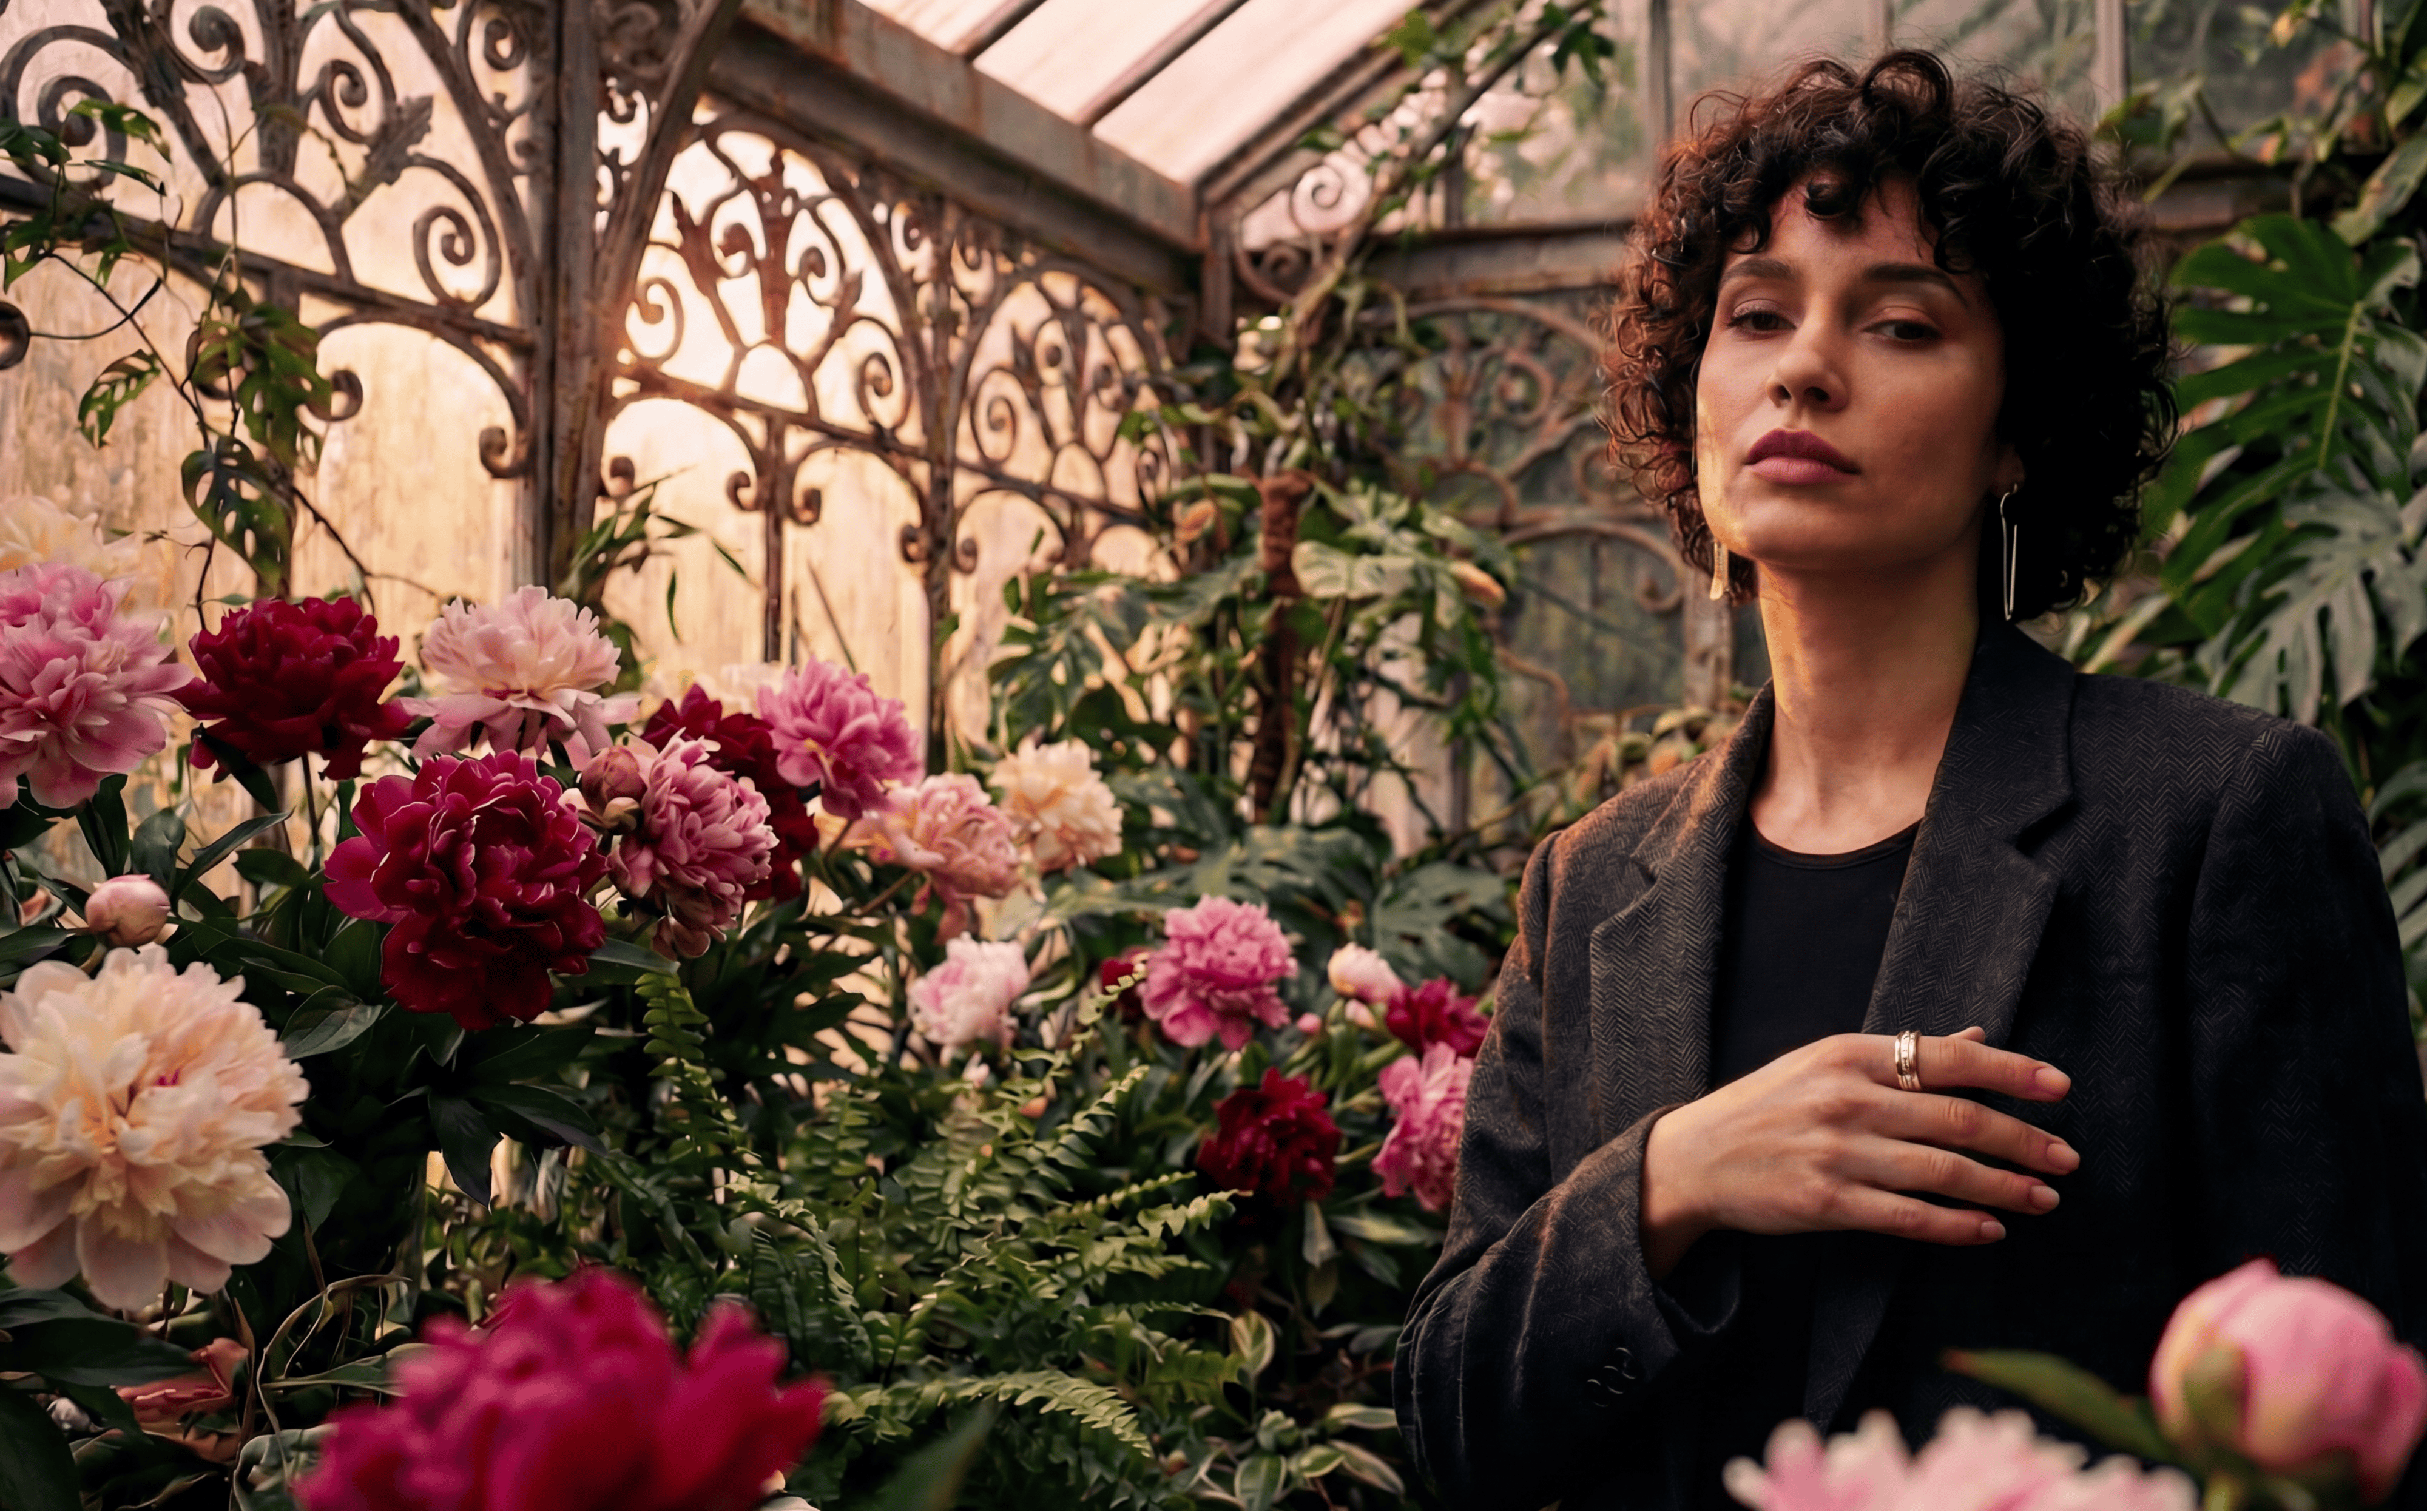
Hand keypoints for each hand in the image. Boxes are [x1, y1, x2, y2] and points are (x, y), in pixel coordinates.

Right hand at [1638, 1027, 2075, 1278]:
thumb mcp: (1825, 1064)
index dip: (2011, 1072)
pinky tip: (1990, 1230)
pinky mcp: (1825, 1203)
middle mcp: (1845, 1099)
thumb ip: (1901, 1055)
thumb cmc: (1765, 1107)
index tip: (2060, 1087)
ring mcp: (1835, 1153)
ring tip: (2045, 1198)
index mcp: (1846, 1055)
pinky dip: (1957, 1225)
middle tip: (2067, 1158)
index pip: (1946, 1057)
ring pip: (1943, 1170)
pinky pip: (1908, 1217)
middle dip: (2024, 1140)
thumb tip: (1977, 1037)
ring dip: (2004, 1187)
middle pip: (1958, 1117)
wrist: (1692, 1159)